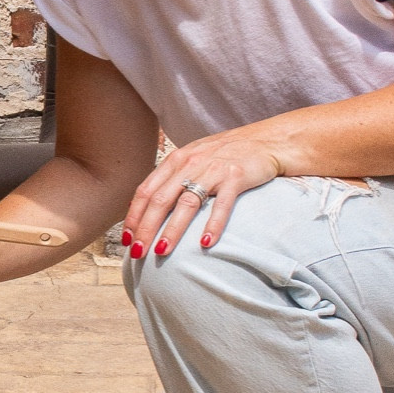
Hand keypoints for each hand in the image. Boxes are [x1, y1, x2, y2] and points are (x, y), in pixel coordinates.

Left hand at [123, 131, 285, 258]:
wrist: (266, 140)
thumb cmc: (227, 154)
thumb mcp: (194, 159)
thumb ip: (173, 178)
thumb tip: (147, 206)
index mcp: (176, 160)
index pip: (146, 190)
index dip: (133, 215)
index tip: (126, 239)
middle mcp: (190, 163)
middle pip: (160, 200)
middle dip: (146, 228)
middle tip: (137, 252)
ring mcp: (213, 169)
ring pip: (186, 204)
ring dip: (172, 230)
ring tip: (162, 252)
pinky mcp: (236, 176)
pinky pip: (221, 205)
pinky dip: (212, 225)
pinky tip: (204, 244)